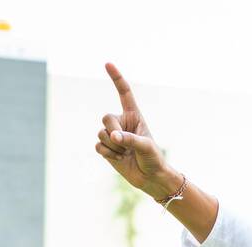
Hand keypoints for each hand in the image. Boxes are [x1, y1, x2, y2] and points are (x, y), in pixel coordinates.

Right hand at [96, 63, 169, 197]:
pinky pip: (98, 146)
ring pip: (100, 133)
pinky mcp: (106, 149)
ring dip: (113, 146)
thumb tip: (112, 137)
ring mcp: (113, 135)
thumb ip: (130, 139)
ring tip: (125, 153)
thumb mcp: (146, 146)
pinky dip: (108, 154)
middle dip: (113, 131)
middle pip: (106, 117)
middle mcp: (121, 123)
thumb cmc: (153, 158)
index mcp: (134, 115)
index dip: (116, 78)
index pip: (124, 93)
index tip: (108, 64)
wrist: (150, 178)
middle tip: (124, 144)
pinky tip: (119, 159)